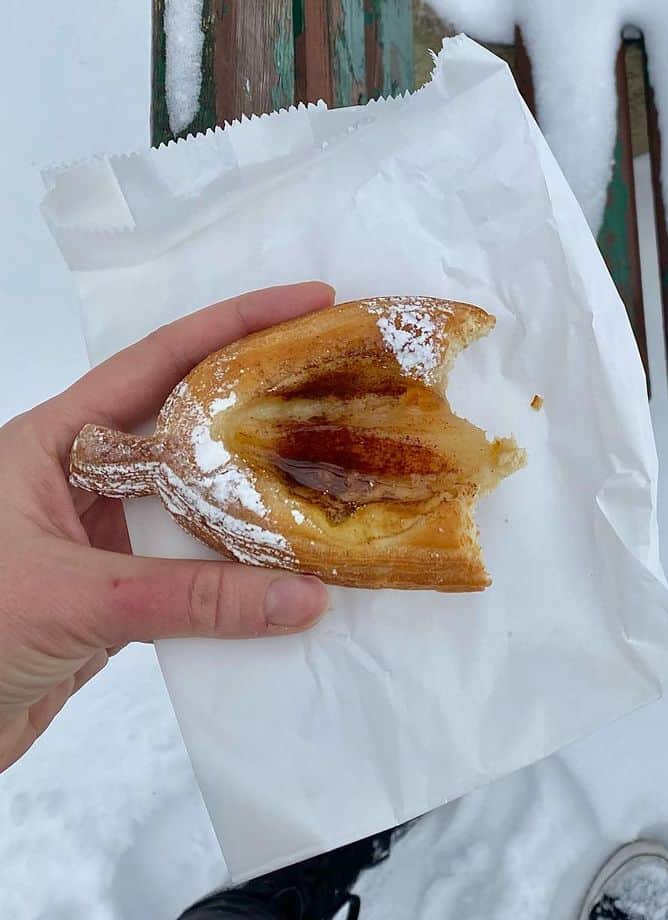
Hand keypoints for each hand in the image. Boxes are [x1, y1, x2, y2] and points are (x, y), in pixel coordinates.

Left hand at [0, 283, 335, 772]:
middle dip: (263, 407)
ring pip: (199, 504)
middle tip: (342, 392)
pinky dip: (242, 575)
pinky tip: (291, 575)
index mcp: (56, 442)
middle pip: (191, 426)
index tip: (310, 303)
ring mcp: (104, 537)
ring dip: (259, 501)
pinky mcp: (118, 595)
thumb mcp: (73, 596)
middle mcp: (86, 478)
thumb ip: (191, 599)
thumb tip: (307, 597)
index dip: (235, 325)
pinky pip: (196, 571)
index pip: (157, 362)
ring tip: (337, 480)